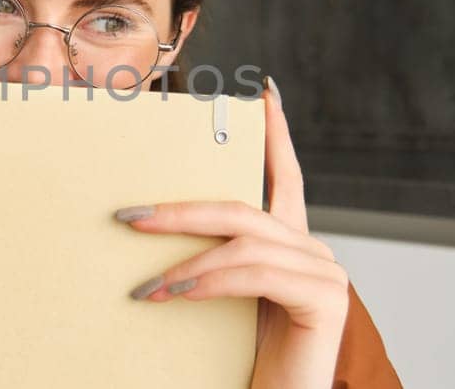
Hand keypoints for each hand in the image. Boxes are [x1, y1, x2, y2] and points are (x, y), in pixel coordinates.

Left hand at [119, 77, 348, 388]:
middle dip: (181, 209)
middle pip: (244, 208)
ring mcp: (325, 273)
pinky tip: (175, 293)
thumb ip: (207, 267)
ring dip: (185, 260)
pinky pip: (256, 272)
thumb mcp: (219, 304)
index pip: (285, 179)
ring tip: (143, 287)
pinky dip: (210, 280)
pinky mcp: (325, 299)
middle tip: (129, 217)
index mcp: (290, 248)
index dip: (276, 135)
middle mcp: (313, 252)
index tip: (264, 93)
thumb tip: (149, 231)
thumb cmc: (245, 361)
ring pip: (245, 240)